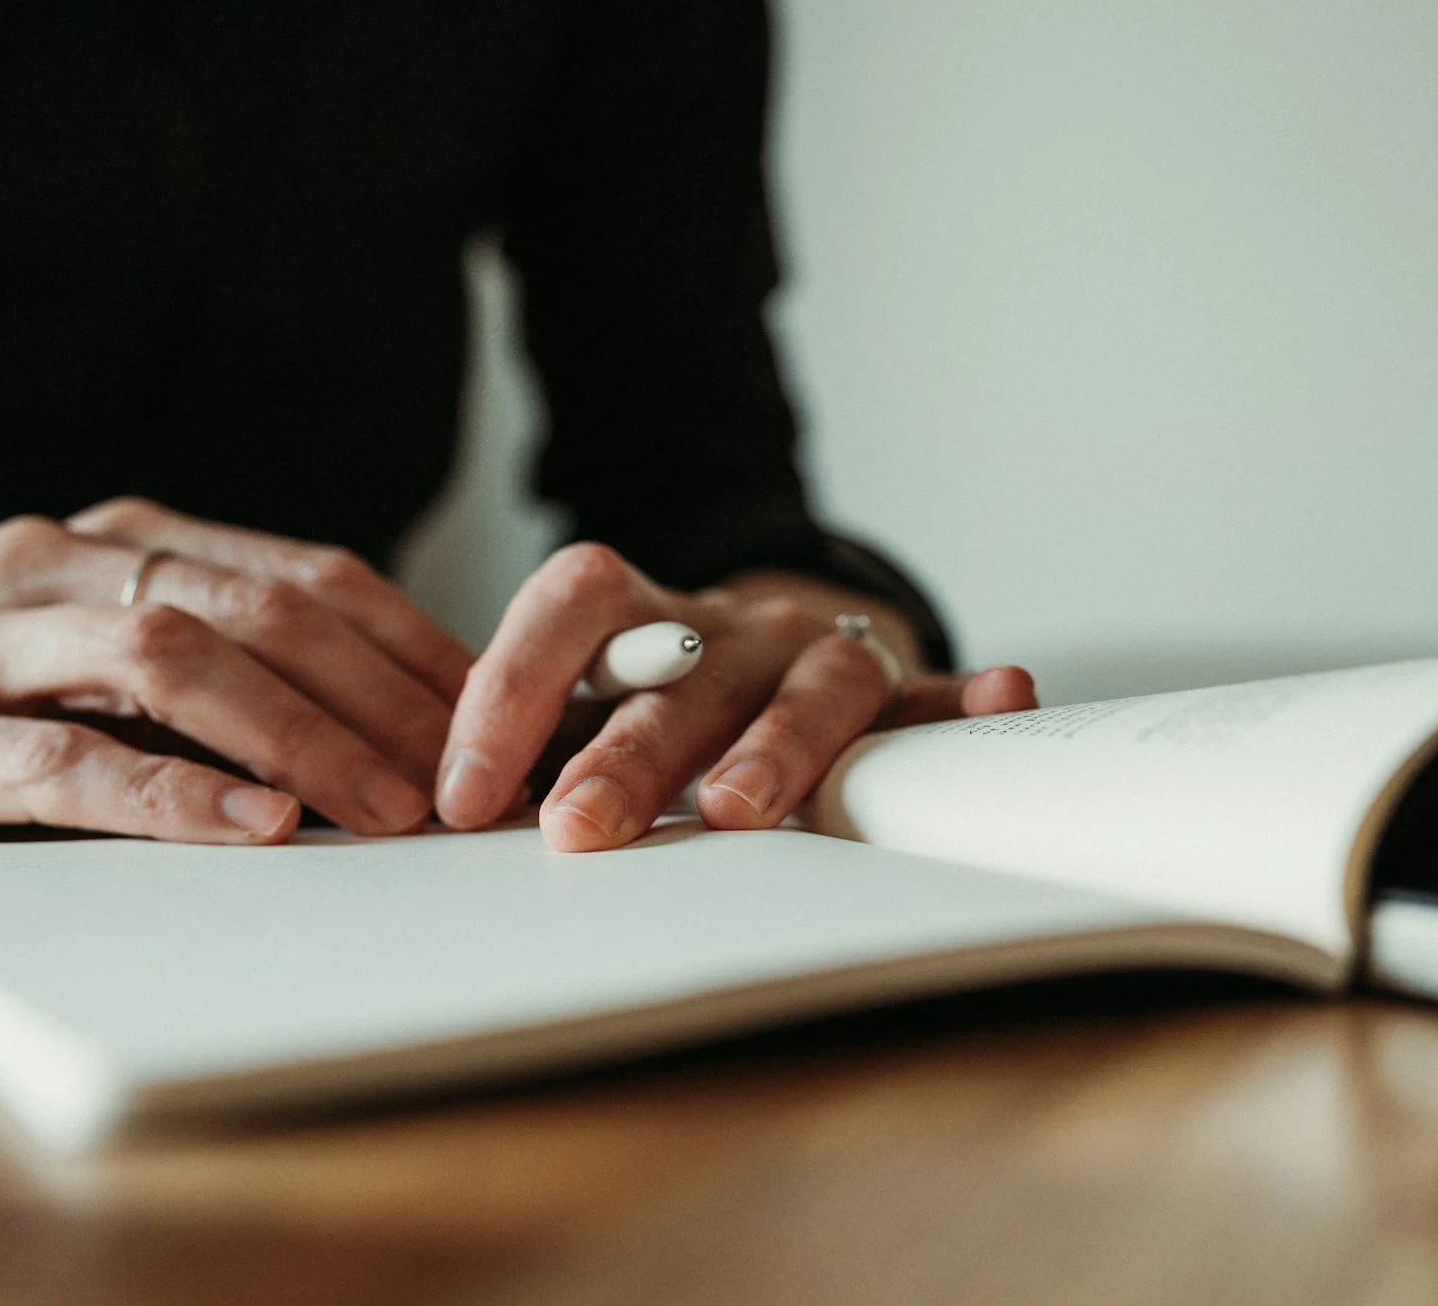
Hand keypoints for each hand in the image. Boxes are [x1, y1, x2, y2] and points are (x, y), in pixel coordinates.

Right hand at [0, 499, 473, 845]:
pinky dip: (165, 790)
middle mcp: (55, 563)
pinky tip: (251, 825)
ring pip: (169, 657)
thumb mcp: (90, 664)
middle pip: (259, 607)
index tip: (501, 724)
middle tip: (469, 781)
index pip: (307, 575)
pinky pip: (56, 755)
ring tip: (387, 808)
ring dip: (297, 733)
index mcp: (119, 540)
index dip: (415, 648)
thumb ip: (214, 671)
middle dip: (382, 696)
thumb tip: (391, 731)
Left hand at [436, 542, 1036, 847]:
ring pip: (809, 684)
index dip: (511, 688)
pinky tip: (1003, 695)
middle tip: (579, 829)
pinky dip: (970, 698)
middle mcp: (731, 625)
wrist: (767, 652)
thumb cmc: (656, 702)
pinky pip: (936, 696)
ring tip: (741, 808)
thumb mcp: (582, 712)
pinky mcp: (898, 694)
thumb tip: (433, 806)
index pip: (568, 607)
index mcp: (638, 616)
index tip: (465, 793)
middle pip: (680, 672)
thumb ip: (529, 750)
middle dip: (627, 752)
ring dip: (776, 744)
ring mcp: (817, 654)